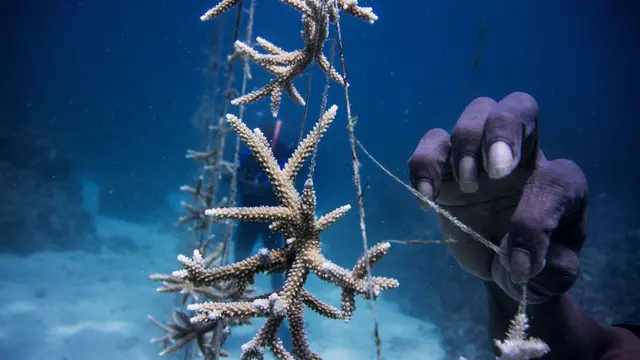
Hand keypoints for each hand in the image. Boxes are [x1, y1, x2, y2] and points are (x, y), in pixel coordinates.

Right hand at [408, 92, 587, 302]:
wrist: (500, 265)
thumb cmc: (534, 263)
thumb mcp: (554, 275)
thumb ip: (552, 270)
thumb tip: (523, 261)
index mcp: (559, 181)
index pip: (555, 180)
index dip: (536, 221)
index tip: (517, 263)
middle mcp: (523, 155)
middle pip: (518, 106)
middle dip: (504, 131)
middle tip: (496, 172)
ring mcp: (481, 155)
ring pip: (475, 112)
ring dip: (466, 142)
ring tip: (465, 184)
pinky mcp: (445, 165)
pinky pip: (431, 143)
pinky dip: (424, 163)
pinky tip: (426, 198)